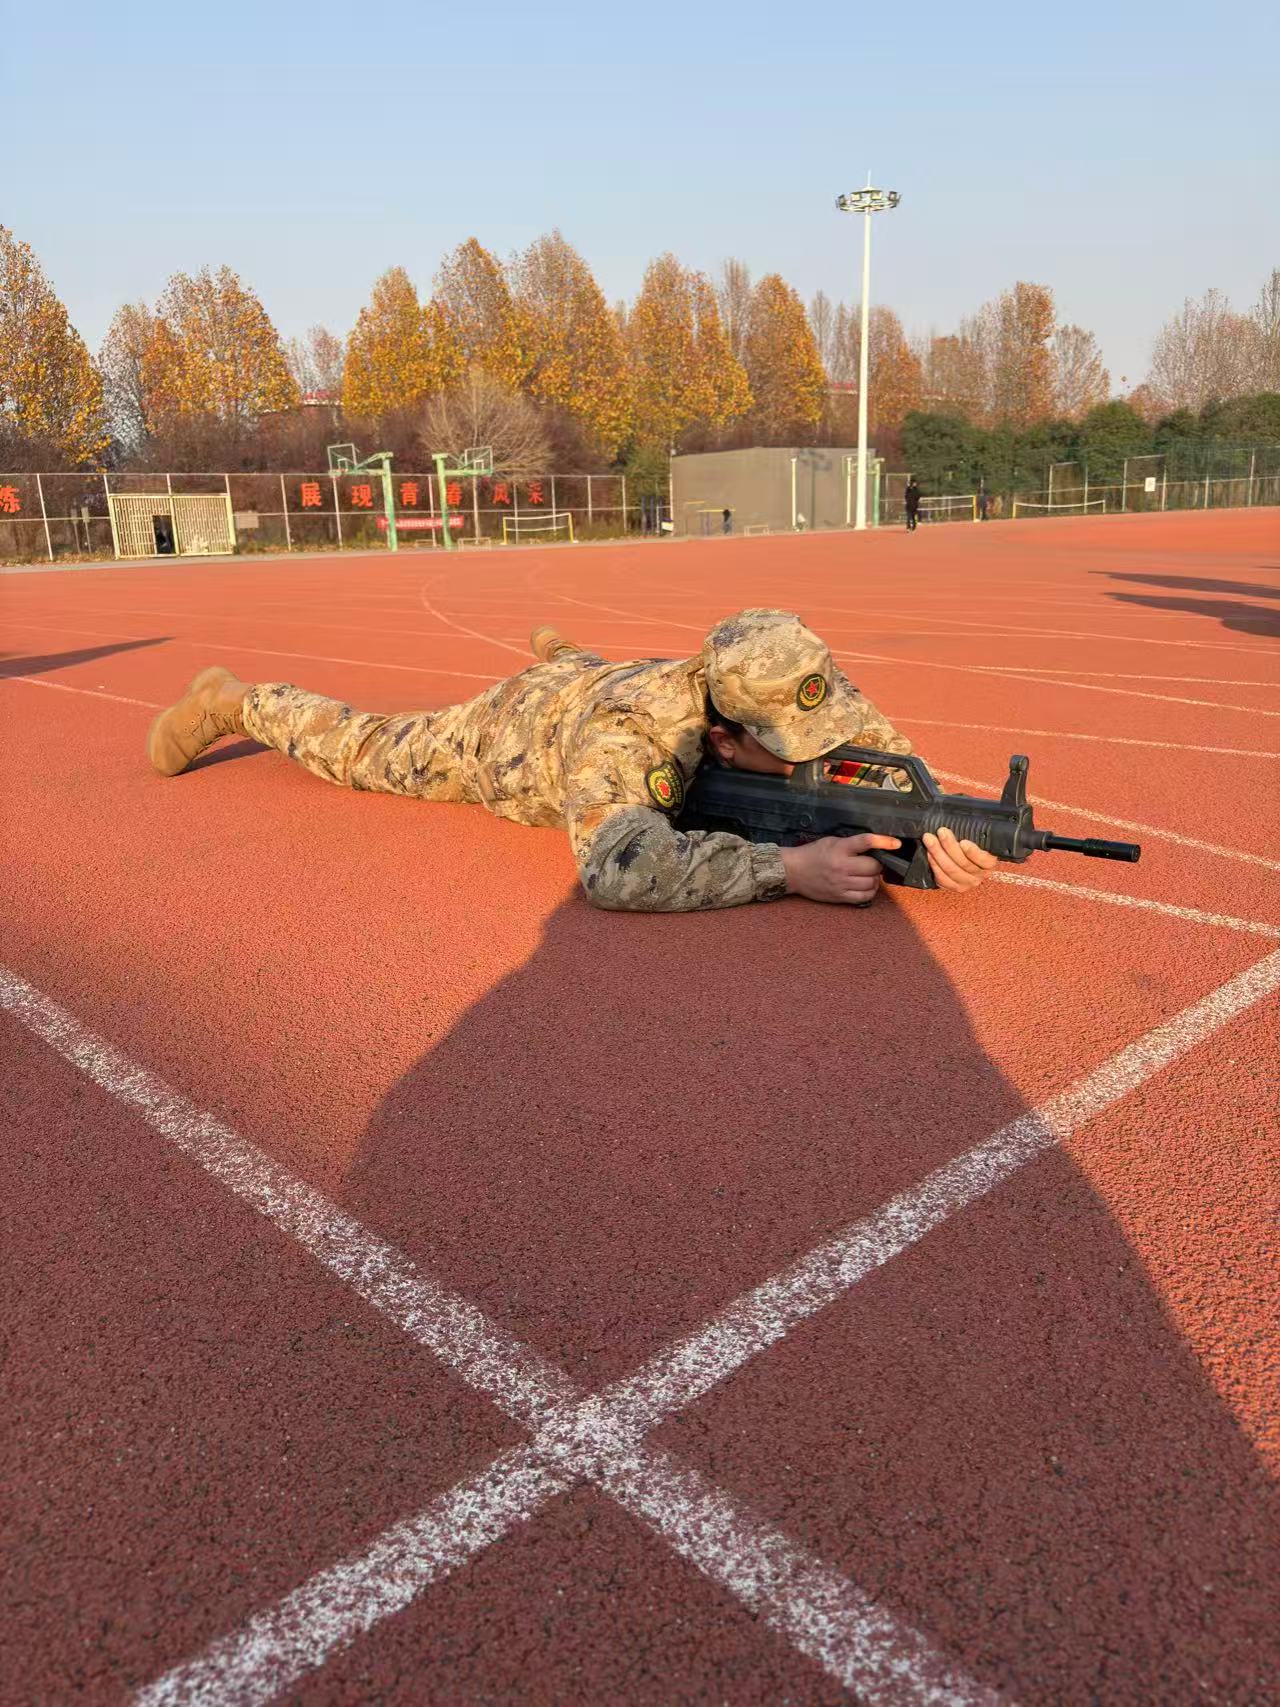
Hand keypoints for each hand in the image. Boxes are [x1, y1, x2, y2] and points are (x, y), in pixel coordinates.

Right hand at [781, 834, 900, 905]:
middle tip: (874, 862)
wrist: (793, 871)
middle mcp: (842, 867)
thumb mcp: (832, 841)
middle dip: (878, 864)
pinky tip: (866, 886)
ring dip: (875, 878)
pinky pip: (864, 897)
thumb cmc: (813, 854)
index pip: (867, 842)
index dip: (885, 842)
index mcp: (840, 849)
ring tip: (869, 874)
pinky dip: (870, 891)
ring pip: (872, 883)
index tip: (897, 844)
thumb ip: (852, 844)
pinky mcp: (839, 896)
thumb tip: (875, 848)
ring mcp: (841, 883)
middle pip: (874, 867)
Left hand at [924, 825, 998, 891]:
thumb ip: (974, 831)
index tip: (963, 842)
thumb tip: (967, 819)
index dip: (973, 852)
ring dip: (938, 853)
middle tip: (941, 832)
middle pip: (963, 863)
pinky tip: (929, 854)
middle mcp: (979, 875)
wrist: (965, 858)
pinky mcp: (953, 887)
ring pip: (951, 870)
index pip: (984, 860)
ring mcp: (966, 883)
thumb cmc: (973, 843)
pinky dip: (934, 865)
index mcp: (989, 863)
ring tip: (930, 839)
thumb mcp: (977, 837)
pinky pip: (942, 879)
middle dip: (949, 846)